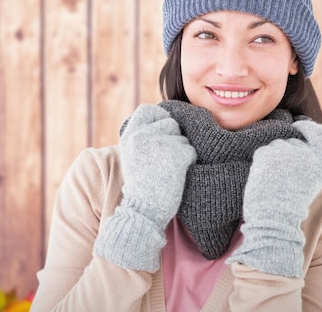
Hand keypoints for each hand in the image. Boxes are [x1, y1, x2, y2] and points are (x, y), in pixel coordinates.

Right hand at [94, 104, 196, 270]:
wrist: (142, 211)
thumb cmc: (140, 187)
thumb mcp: (133, 155)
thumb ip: (143, 136)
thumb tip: (165, 120)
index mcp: (130, 134)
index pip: (148, 110)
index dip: (159, 118)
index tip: (162, 132)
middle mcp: (143, 135)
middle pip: (170, 123)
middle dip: (173, 138)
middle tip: (165, 159)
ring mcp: (160, 143)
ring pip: (183, 138)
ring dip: (181, 152)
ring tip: (168, 170)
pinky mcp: (177, 153)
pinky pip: (191, 151)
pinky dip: (188, 162)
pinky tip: (177, 175)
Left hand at [229, 120, 321, 276]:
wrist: (274, 220)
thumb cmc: (291, 204)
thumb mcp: (310, 180)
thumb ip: (308, 158)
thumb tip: (296, 133)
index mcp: (320, 161)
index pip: (317, 133)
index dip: (306, 127)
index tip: (298, 126)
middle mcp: (305, 153)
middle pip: (292, 139)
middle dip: (286, 151)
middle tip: (281, 173)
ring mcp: (284, 151)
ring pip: (276, 144)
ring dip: (273, 156)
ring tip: (274, 180)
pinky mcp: (265, 153)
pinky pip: (262, 151)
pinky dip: (262, 162)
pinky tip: (265, 178)